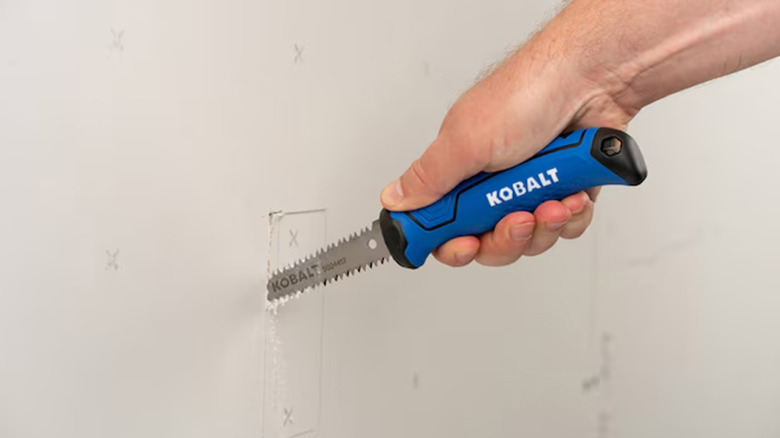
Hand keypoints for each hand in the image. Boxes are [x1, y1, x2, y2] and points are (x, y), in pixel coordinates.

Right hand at [380, 37, 635, 266]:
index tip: (465, 245)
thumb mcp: (465, 141)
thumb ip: (429, 177)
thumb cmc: (527, 95)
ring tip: (554, 199)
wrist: (591, 80)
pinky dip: (572, 215)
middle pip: (490, 243)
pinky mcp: (566, 191)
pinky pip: (565, 227)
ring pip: (531, 239)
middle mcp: (493, 183)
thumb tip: (393, 198)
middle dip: (507, 238)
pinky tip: (573, 193)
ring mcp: (531, 188)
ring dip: (544, 225)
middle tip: (517, 218)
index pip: (444, 226)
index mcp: (460, 170)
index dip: (452, 244)